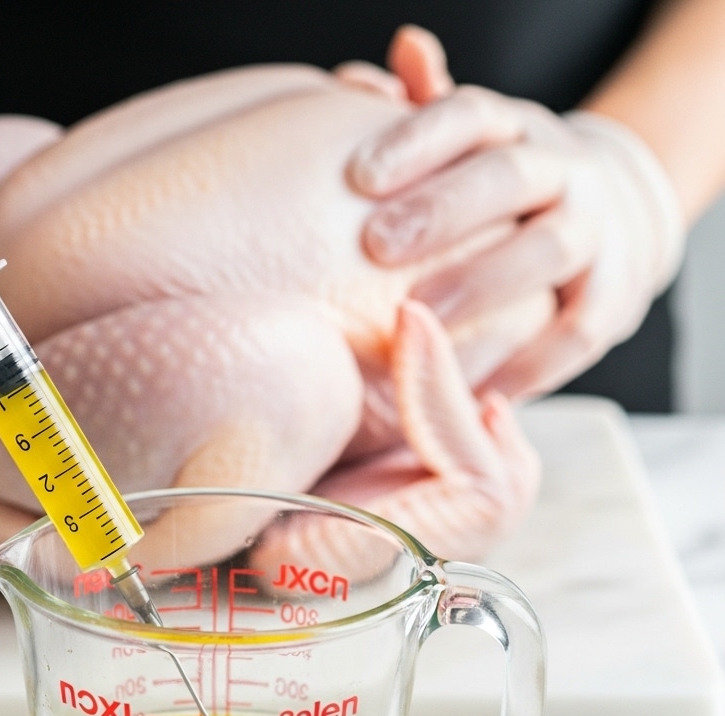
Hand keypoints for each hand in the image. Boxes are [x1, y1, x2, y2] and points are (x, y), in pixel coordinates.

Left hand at [349, 41, 684, 399]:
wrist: (610, 215)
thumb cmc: (501, 188)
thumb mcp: (469, 145)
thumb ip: (418, 113)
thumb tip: (366, 72)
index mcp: (514, 130)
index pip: (470, 116)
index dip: (417, 141)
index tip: (358, 177)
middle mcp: (562, 170)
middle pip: (509, 177)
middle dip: (444, 209)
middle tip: (376, 244)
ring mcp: (596, 230)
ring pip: (548, 249)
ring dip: (484, 282)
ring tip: (420, 317)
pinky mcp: (616, 294)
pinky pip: (579, 328)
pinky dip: (531, 360)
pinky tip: (475, 386)